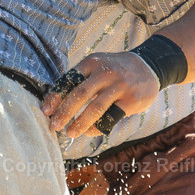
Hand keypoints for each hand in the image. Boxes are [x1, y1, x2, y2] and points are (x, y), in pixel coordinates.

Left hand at [41, 51, 159, 137]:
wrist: (149, 67)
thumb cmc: (115, 69)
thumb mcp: (98, 64)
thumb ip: (80, 79)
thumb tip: (56, 103)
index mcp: (92, 62)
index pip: (69, 79)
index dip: (55, 96)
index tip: (46, 111)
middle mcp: (105, 72)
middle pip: (80, 94)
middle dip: (64, 112)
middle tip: (54, 125)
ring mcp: (119, 86)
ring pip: (95, 109)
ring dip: (80, 123)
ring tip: (70, 133)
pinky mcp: (130, 100)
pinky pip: (110, 118)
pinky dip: (97, 128)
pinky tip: (89, 132)